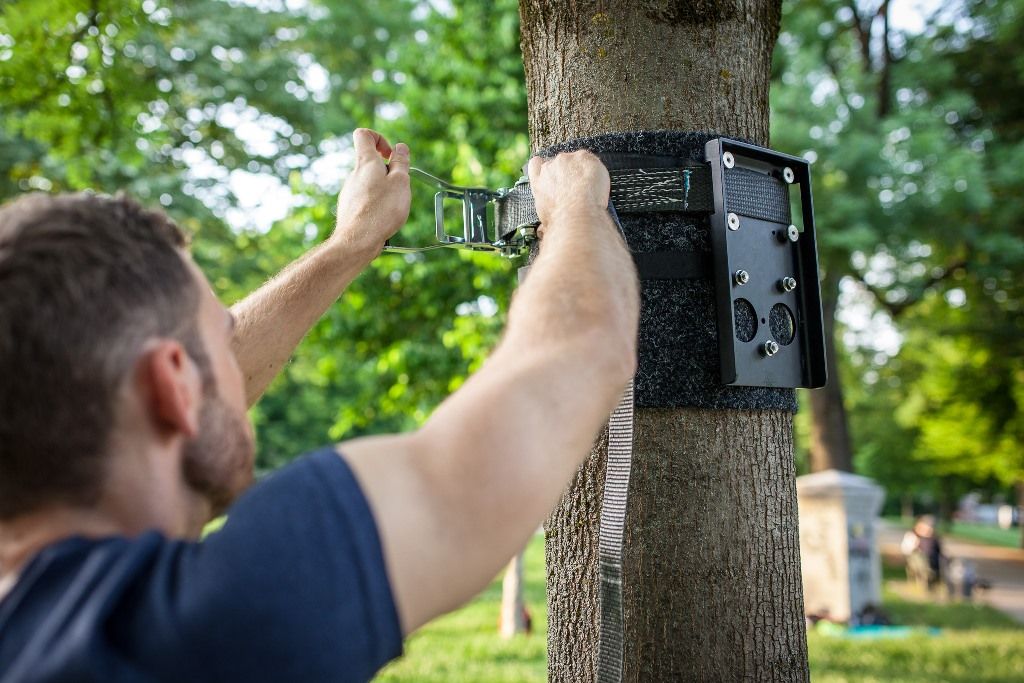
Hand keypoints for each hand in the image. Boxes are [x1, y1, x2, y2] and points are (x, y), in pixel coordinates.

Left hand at [332, 128, 410, 258]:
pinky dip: (376, 204)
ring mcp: (349, 192)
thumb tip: (400, 147)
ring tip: (392, 206)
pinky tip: (383, 218)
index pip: (364, 135)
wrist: (358, 240)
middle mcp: (354, 175)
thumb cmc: (381, 209)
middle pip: (369, 163)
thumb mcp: (400, 182)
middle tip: (399, 187)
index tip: (390, 154)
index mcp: (365, 162)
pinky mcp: (349, 208)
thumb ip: (400, 163)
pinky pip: (365, 199)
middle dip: (387, 171)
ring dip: (383, 190)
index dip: (379, 138)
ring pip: (368, 183)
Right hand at [527, 150, 609, 235]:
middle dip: (568, 172)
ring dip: (581, 170)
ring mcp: (566, 160)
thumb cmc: (561, 221)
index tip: (553, 174)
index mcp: (539, 183)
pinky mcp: (583, 157)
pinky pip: (589, 159)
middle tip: (577, 187)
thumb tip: (543, 230)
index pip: (535, 165)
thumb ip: (545, 219)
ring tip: (589, 186)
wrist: (577, 214)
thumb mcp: (547, 222)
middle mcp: (549, 168)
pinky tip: (596, 179)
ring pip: (575, 160)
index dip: (543, 166)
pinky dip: (594, 167)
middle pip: (558, 162)